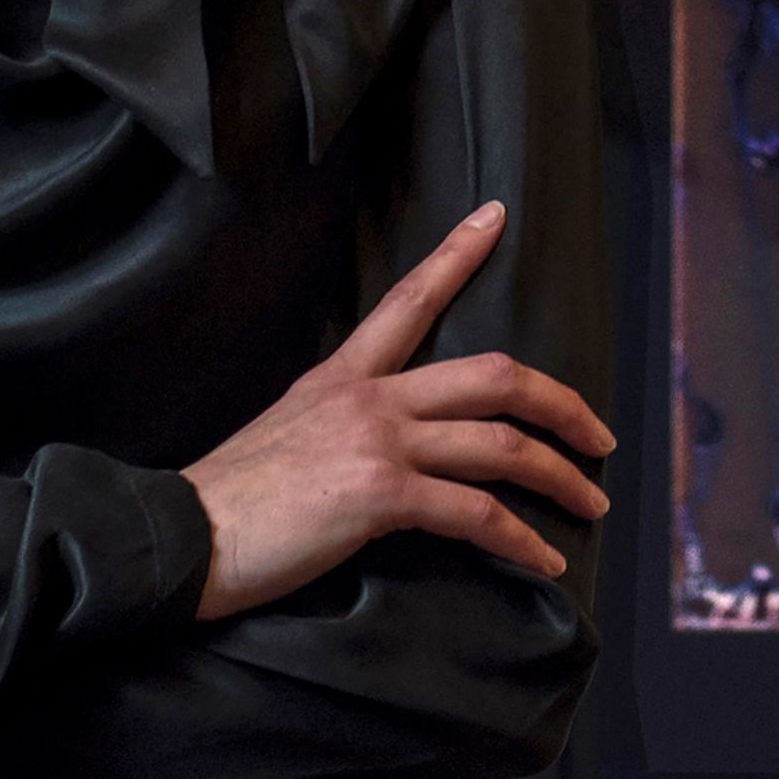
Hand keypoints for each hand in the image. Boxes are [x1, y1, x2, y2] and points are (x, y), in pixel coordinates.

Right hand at [180, 202, 615, 619]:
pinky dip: (520, 540)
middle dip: (561, 403)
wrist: (178, 536)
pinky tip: (544, 561)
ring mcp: (378, 442)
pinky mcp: (381, 495)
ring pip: (501, 444)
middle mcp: (369, 397)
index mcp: (342, 377)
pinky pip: (476, 513)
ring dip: (559, 476)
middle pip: (494, 378)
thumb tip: (382, 451)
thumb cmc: (226, 503)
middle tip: (600, 436)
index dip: (457, 256)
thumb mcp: (286, 434)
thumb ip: (339, 427)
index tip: (495, 217)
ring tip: (592, 502)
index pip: (409, 301)